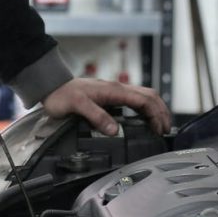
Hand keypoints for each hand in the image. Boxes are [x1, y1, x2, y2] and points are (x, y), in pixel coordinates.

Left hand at [41, 77, 171, 136]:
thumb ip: (96, 116)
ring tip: (160, 126)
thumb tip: (115, 130)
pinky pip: (134, 100)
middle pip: (149, 96)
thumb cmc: (62, 95)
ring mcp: (114, 92)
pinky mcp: (110, 96)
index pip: (144, 100)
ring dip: (155, 109)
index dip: (156, 115)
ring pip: (143, 97)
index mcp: (113, 90)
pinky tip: (145, 120)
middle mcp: (117, 89)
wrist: (51, 86)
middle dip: (161, 111)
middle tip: (166, 130)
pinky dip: (145, 109)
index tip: (160, 130)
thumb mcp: (77, 106)